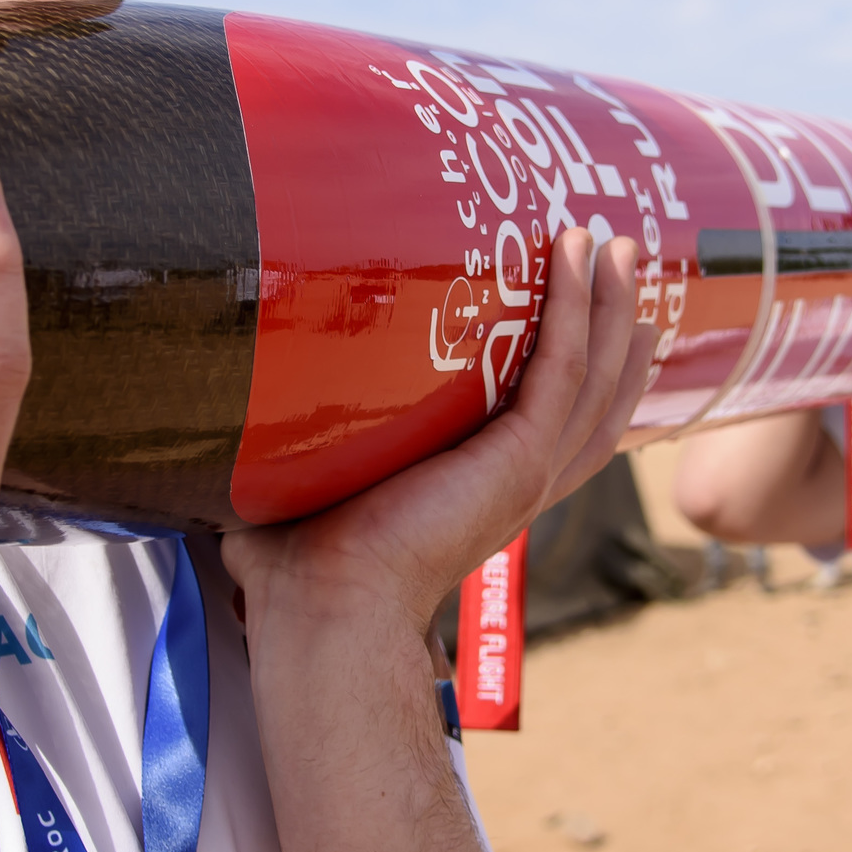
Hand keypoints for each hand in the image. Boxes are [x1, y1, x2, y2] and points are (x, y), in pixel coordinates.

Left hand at [220, 227, 658, 635]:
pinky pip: (565, 370)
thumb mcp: (310, 482)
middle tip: (625, 257)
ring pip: (595, 377)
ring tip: (621, 246)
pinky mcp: (517, 458)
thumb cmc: (301, 567)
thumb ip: (291, 442)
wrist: (323, 604)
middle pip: (598, 393)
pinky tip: (579, 259)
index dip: (584, 368)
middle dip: (616, 323)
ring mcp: (526, 470)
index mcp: (484, 489)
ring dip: (613, 307)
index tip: (587, 307)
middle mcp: (519, 480)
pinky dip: (579, 312)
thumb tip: (227, 406)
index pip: (558, 422)